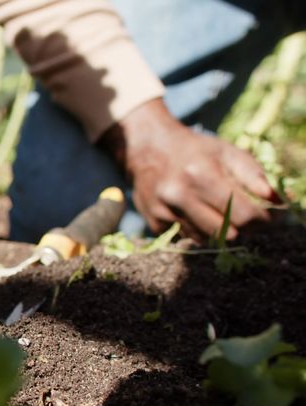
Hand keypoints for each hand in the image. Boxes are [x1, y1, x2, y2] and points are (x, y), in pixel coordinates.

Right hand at [102, 99, 272, 240]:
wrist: (147, 148)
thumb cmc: (194, 149)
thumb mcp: (226, 152)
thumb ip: (253, 175)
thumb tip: (277, 200)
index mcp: (202, 175)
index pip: (244, 214)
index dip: (261, 220)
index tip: (266, 216)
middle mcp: (180, 195)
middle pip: (226, 232)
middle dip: (241, 227)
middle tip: (244, 216)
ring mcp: (164, 211)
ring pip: (206, 238)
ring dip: (218, 230)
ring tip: (218, 212)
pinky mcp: (154, 222)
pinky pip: (186, 237)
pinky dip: (196, 229)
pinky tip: (194, 212)